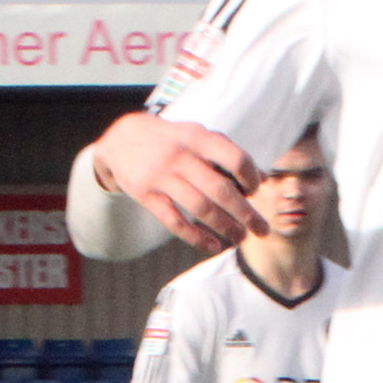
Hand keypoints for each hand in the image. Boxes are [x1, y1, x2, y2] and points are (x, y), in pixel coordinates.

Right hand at [89, 113, 265, 251]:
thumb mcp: (196, 136)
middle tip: (262, 230)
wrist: (119, 138)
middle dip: (245, 213)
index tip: (255, 190)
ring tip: (240, 238)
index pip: (234, 157)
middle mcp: (180, 156)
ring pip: (200, 208)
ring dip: (225, 227)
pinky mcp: (146, 196)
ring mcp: (161, 177)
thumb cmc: (169, 140)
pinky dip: (196, 237)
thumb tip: (263, 179)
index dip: (250, 177)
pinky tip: (213, 245)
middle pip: (220, 190)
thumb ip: (228, 154)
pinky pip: (175, 222)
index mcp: (197, 137)